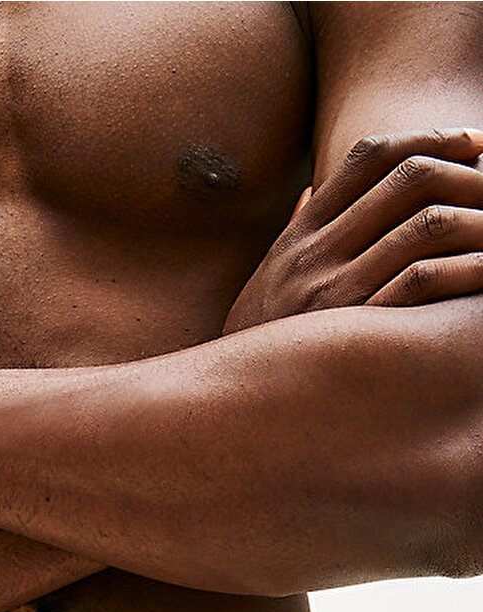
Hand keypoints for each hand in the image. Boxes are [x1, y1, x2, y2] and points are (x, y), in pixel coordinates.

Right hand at [223, 127, 482, 333]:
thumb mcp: (268, 279)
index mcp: (301, 233)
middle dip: (469, 174)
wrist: (223, 403)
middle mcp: (315, 252)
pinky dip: (467, 268)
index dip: (430, 137)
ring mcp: (331, 289)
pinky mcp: (351, 330)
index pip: (371, 156)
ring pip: (425, 225)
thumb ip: (295, 232)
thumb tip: (313, 192)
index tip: (474, 142)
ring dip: (481, 220)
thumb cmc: (258, 342)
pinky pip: (422, 279)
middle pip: (407, 178)